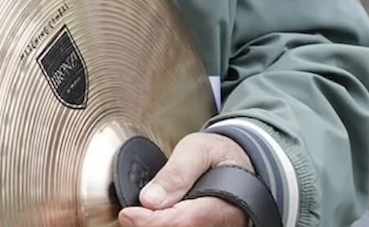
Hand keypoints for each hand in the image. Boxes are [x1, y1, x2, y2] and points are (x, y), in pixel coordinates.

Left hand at [118, 132, 253, 226]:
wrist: (241, 164)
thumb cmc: (220, 155)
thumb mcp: (199, 149)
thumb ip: (177, 172)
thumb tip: (149, 199)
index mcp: (222, 205)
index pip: (183, 222)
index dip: (151, 222)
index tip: (128, 214)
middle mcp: (220, 226)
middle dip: (149, 225)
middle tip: (129, 215)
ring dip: (153, 225)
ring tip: (139, 215)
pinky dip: (162, 224)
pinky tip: (150, 218)